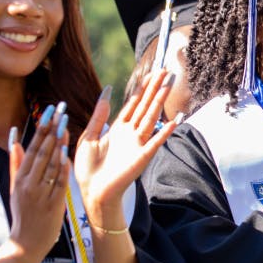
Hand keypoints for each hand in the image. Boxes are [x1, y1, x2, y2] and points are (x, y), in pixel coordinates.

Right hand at [8, 103, 70, 255]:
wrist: (27, 242)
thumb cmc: (23, 212)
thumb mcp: (14, 187)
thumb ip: (16, 162)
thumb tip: (13, 136)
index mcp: (20, 178)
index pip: (32, 148)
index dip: (41, 128)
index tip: (49, 112)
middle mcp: (28, 183)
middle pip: (41, 152)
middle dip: (51, 129)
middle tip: (60, 110)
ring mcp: (40, 194)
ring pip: (49, 165)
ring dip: (57, 143)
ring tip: (65, 124)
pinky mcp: (52, 204)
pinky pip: (58, 182)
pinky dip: (61, 168)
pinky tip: (66, 153)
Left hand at [74, 71, 179, 218]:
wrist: (91, 191)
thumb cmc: (87, 168)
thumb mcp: (88, 136)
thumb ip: (99, 115)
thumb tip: (108, 91)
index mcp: (117, 128)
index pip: (133, 104)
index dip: (142, 88)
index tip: (151, 74)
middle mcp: (130, 133)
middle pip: (145, 106)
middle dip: (154, 88)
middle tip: (165, 70)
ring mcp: (138, 144)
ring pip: (151, 117)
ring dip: (160, 101)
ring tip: (169, 85)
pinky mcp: (142, 157)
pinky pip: (156, 141)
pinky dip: (165, 132)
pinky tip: (175, 120)